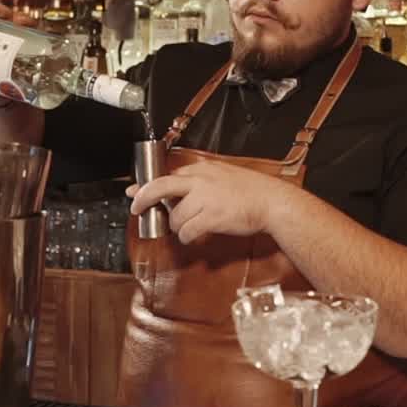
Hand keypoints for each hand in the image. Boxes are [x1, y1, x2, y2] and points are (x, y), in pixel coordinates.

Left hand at [127, 160, 297, 244]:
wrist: (272, 201)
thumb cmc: (252, 191)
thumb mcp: (223, 176)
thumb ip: (201, 181)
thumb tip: (178, 192)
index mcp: (202, 170)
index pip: (167, 176)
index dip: (147, 186)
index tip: (134, 192)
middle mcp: (200, 181)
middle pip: (160, 187)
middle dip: (144, 199)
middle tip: (137, 208)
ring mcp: (205, 198)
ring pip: (175, 217)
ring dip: (177, 227)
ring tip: (189, 228)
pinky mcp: (211, 216)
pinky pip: (187, 231)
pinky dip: (187, 237)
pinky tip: (194, 236)